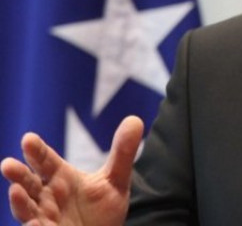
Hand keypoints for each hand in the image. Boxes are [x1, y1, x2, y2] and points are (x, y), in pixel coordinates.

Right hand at [1, 116, 142, 225]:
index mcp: (60, 177)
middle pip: (28, 183)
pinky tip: (34, 225)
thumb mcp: (116, 180)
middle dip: (18, 174)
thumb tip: (135, 120)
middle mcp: (47, 196)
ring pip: (26, 209)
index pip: (45, 161)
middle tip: (8, 164)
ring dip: (19, 202)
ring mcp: (45, 217)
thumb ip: (123, 153)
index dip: (37, 151)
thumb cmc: (104, 208)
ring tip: (15, 191)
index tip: (29, 139)